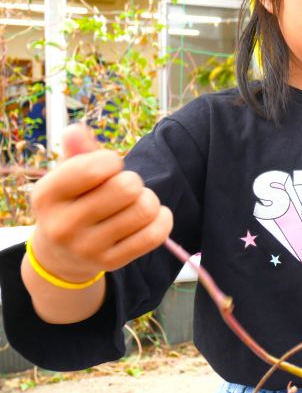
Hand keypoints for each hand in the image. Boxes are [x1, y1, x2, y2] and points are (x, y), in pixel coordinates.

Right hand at [29, 124, 172, 282]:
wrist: (60, 255)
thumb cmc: (72, 202)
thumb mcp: (66, 176)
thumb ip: (77, 151)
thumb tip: (76, 131)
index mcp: (47, 195)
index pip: (95, 167)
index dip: (112, 161)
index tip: (107, 168)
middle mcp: (63, 225)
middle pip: (127, 188)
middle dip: (133, 181)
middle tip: (125, 188)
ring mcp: (87, 248)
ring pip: (145, 210)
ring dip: (149, 200)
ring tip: (136, 202)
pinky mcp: (111, 262)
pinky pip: (156, 234)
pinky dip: (162, 220)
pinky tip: (151, 218)